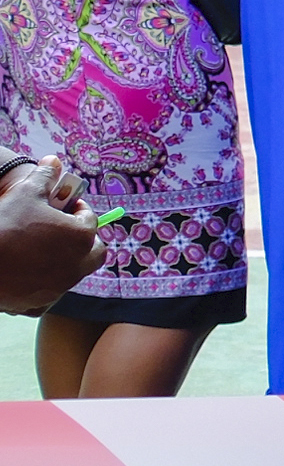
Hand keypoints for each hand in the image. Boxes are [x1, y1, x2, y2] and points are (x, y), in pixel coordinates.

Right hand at [0, 156, 100, 314]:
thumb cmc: (4, 224)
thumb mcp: (25, 193)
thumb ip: (45, 177)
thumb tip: (54, 161)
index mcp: (80, 237)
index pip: (89, 219)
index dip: (78, 210)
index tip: (68, 207)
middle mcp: (75, 266)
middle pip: (94, 252)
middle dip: (84, 240)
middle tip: (66, 231)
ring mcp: (57, 288)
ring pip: (72, 274)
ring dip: (66, 262)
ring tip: (46, 250)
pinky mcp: (36, 304)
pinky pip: (49, 295)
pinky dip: (45, 285)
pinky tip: (31, 273)